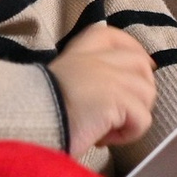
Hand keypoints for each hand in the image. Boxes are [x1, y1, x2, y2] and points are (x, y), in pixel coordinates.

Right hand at [48, 22, 155, 154]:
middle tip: (119, 113)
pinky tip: (104, 138)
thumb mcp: (63, 80)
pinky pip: (142, 119)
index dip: (135, 51)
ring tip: (107, 128)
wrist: (29, 120)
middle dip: (139, 90)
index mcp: (82, 49)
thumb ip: (88, 75)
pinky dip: (128, 134)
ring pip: (147, 93)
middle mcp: (99, 57)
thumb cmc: (40, 108)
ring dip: (133, 115)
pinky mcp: (117, 100)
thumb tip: (117, 91)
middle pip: (142, 64)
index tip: (138, 70)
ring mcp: (111, 76)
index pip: (116, 38)